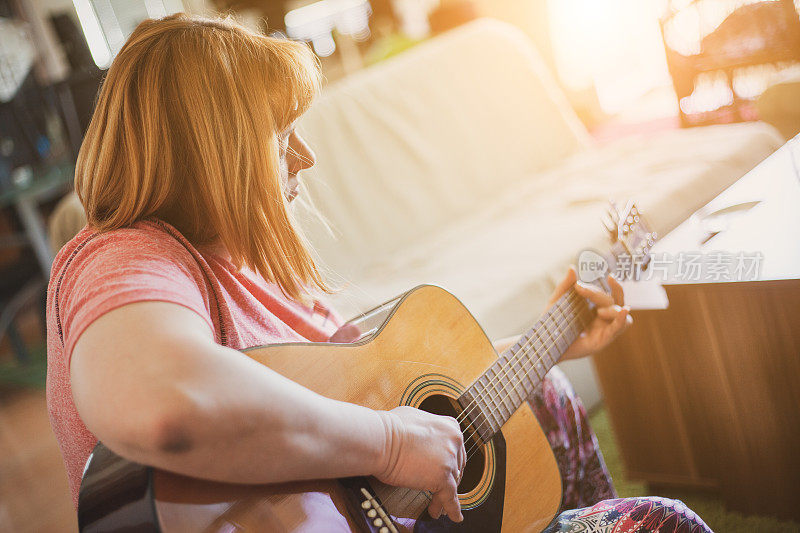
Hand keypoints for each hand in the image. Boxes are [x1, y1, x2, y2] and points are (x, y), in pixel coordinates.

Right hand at [375, 406, 465, 521]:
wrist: (381, 439)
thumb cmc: (389, 429)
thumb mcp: (416, 419)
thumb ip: (427, 430)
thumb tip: (423, 437)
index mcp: (450, 426)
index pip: (456, 449)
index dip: (451, 463)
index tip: (448, 471)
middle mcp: (454, 441)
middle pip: (457, 466)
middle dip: (451, 479)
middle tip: (443, 489)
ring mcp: (449, 459)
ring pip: (453, 483)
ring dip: (445, 496)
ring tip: (438, 506)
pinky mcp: (442, 477)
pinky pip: (450, 498)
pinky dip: (452, 509)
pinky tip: (453, 516)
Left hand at [547, 267, 631, 359]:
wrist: (544, 343)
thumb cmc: (551, 323)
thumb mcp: (556, 301)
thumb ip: (565, 285)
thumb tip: (572, 268)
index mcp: (595, 306)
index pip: (602, 293)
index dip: (593, 288)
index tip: (578, 286)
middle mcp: (603, 316)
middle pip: (612, 299)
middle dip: (597, 294)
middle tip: (581, 290)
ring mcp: (605, 328)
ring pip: (622, 312)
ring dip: (613, 308)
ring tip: (599, 311)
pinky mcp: (603, 340)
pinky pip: (619, 328)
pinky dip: (623, 319)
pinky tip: (625, 310)